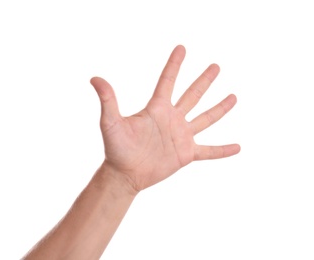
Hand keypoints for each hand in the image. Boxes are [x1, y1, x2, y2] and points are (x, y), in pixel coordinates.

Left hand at [90, 45, 239, 191]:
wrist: (125, 174)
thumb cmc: (116, 148)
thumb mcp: (111, 123)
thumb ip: (108, 101)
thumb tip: (95, 79)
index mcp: (157, 109)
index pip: (168, 81)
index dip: (174, 64)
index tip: (182, 48)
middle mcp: (172, 119)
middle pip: (192, 95)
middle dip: (204, 80)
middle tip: (216, 66)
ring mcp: (181, 136)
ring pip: (205, 119)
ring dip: (219, 108)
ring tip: (233, 97)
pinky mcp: (186, 154)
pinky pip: (209, 151)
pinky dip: (223, 150)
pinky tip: (238, 147)